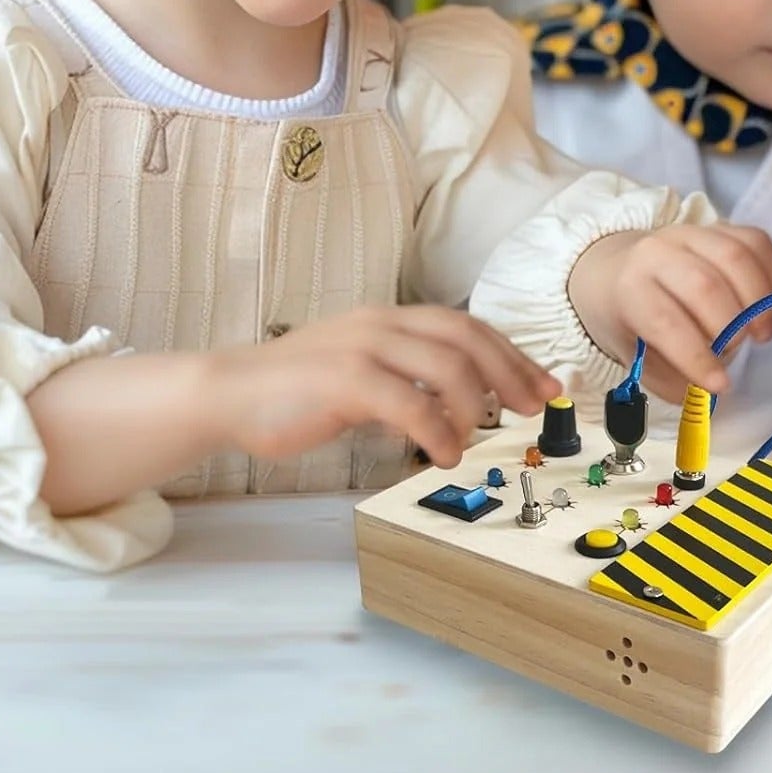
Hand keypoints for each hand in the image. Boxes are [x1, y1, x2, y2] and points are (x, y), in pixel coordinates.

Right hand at [214, 305, 560, 468]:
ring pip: (447, 366)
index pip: (465, 326)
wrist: (229, 393)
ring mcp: (363, 348)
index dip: (511, 354)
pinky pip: (410, 403)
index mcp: (388, 319)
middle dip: (510, 372)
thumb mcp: (360, 372)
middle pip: (466, 337)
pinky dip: (437, 430)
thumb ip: (404, 378)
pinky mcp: (344, 380)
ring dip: (474, 407)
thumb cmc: (294, 390)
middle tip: (535, 406)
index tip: (543, 383)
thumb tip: (452, 404)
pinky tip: (442, 453)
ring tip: (474, 440)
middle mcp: (381, 324)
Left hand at [567, 224, 771, 401]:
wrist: (618, 271)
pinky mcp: (719, 226)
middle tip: (735, 349)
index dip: (696, 356)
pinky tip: (763, 303)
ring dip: (758, 301)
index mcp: (630, 288)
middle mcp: (657, 252)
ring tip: (760, 333)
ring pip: (735, 257)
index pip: (665, 321)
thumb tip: (709, 395)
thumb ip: (672, 379)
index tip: (720, 385)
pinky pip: (756, 242)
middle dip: (730, 326)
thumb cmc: (631, 320)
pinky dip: (769, 276)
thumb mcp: (637, 357)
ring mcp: (690, 233)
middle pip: (705, 285)